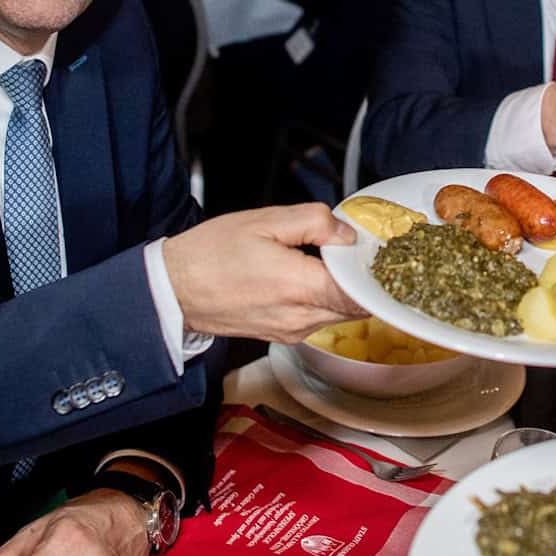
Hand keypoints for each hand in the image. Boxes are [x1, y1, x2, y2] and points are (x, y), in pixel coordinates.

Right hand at [163, 204, 365, 340]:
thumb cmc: (210, 254)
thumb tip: (347, 232)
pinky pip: (319, 318)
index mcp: (298, 287)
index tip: (381, 254)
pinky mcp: (283, 334)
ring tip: (333, 260)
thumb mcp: (264, 220)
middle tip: (361, 250)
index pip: (361, 294)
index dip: (377, 274)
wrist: (173, 289)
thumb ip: (314, 221)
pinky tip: (313, 276)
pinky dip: (324, 298)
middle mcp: (300, 318)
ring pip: (339, 313)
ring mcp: (292, 331)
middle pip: (356, 306)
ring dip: (343, 289)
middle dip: (363, 279)